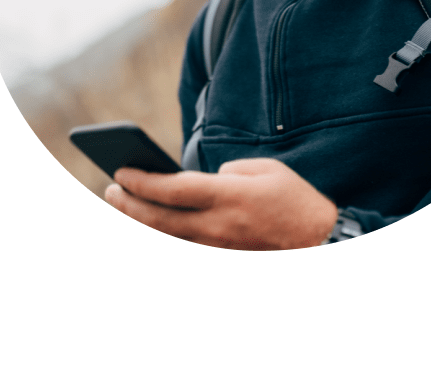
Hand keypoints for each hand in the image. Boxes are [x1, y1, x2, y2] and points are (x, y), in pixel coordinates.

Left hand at [104, 158, 337, 249]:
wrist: (320, 241)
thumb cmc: (294, 199)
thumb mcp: (265, 169)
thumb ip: (229, 171)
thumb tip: (205, 179)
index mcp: (228, 196)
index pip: (172, 189)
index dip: (141, 181)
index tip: (120, 172)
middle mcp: (218, 225)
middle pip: (160, 219)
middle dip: (129, 205)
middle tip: (111, 190)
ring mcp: (218, 248)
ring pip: (166, 239)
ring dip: (139, 224)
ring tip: (122, 207)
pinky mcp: (223, 260)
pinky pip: (184, 250)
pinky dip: (162, 240)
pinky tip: (150, 228)